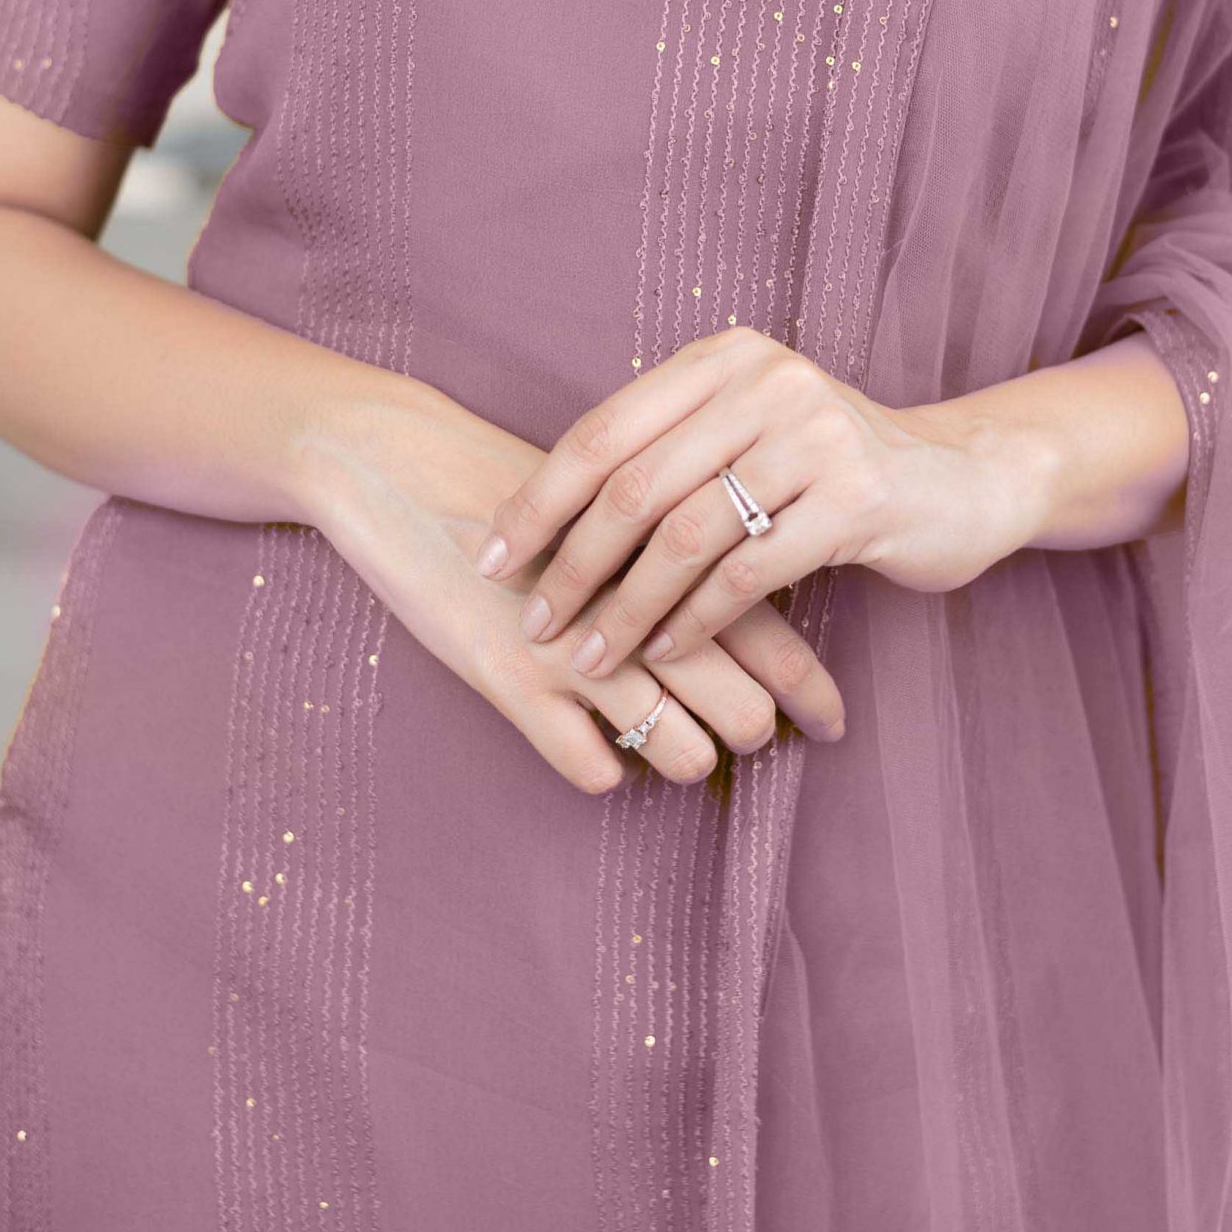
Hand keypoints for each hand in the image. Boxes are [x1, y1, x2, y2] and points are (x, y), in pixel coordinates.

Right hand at [297, 386, 843, 795]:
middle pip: (739, 703)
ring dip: (687, 757)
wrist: (397, 461)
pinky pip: (586, 766)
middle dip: (756, 731)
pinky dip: (602, 769)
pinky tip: (600, 754)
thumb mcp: (598, 496)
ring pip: (677, 749)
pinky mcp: (510, 682)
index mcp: (665, 553)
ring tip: (682, 749)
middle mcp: (633, 604)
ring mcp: (574, 649)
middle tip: (756, 734)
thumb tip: (735, 580)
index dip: (812, 688)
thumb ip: (666, 537)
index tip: (835, 722)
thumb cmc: (501, 476)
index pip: (768, 631)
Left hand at [469, 325, 1059, 684]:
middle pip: (633, 485)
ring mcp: (814, 436)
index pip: (602, 431)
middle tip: (533, 623)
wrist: (963, 478)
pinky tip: (664, 653)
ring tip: (589, 656)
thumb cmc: (830, 468)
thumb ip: (668, 451)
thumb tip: (542, 514)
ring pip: (685, 534)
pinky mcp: (855, 499)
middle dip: (571, 565)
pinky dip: (694, 620)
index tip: (490, 559)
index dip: (538, 502)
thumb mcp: (748, 432)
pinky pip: (748, 571)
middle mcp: (765, 382)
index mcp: (722, 359)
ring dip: (626, 608)